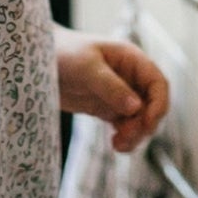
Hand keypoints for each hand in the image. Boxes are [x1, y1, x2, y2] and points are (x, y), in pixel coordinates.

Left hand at [55, 26, 169, 152]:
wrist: (38, 61)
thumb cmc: (65, 53)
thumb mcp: (87, 67)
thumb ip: (111, 87)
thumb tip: (136, 107)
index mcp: (131, 60)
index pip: (158, 83)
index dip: (159, 104)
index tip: (147, 124)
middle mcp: (130, 77)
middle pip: (152, 105)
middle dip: (145, 124)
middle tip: (125, 137)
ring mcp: (119, 94)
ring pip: (141, 120)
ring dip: (135, 135)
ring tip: (117, 144)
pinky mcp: (107, 108)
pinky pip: (126, 126)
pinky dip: (125, 138)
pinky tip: (115, 144)